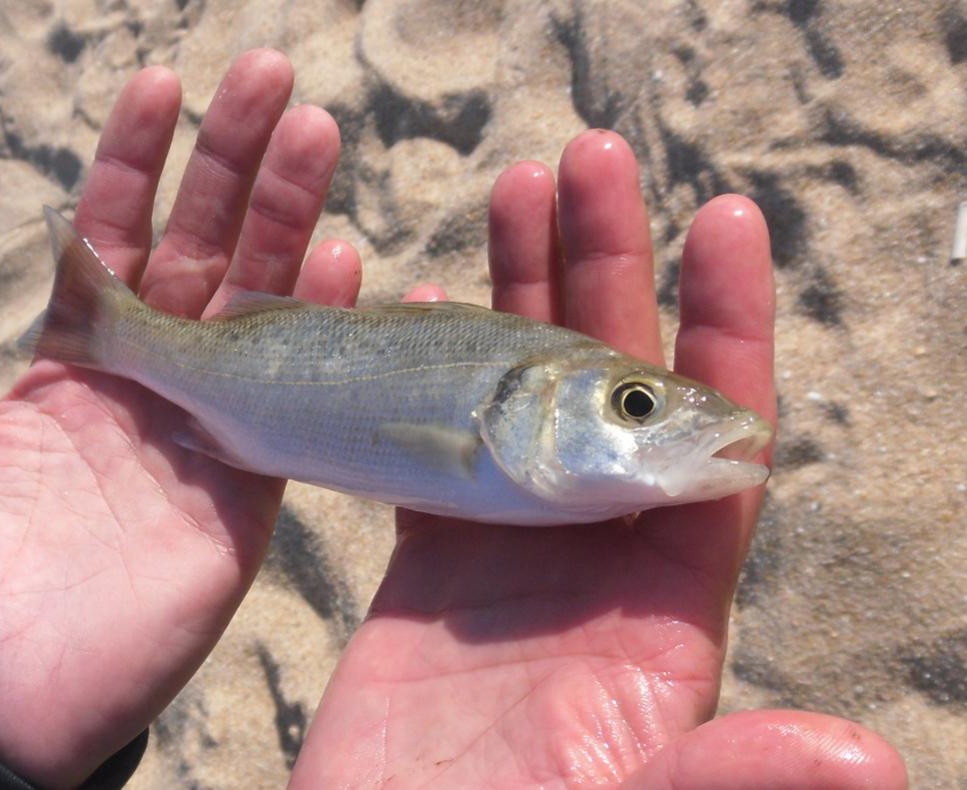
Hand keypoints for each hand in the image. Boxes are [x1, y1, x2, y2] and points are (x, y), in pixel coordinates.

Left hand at [0, 50, 358, 787]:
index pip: (110, 241)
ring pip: (257, 306)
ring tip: (312, 134)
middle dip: (232, 164)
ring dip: (287, 222)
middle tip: (268, 77)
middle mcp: (147, 385)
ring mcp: (203, 432)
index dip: (134, 163)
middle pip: (200, 253)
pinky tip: (344, 259)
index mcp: (67, 367)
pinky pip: (291, 399)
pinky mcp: (246, 492)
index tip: (159, 85)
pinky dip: (320, 329)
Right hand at [293, 132, 905, 786]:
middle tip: (588, 162)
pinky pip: (442, 440)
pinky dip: (433, 368)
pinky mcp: (435, 562)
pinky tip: (421, 299)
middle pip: (613, 382)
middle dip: (608, 267)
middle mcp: (597, 557)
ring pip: (523, 394)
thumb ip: (727, 780)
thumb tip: (865, 763)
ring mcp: (513, 553)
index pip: (714, 434)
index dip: (724, 325)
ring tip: (512, 194)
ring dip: (520, 292)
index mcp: (663, 600)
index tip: (724, 221)